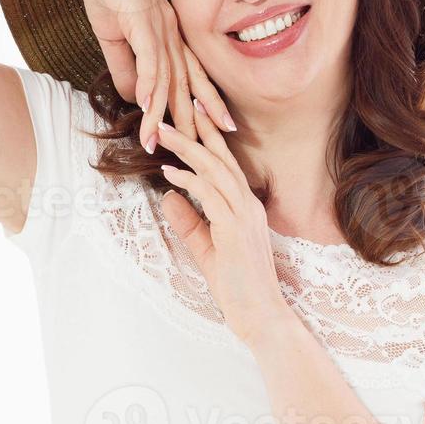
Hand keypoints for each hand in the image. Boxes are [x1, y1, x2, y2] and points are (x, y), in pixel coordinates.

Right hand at [69, 0, 236, 151]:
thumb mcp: (114, 38)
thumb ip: (126, 69)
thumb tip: (135, 99)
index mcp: (169, 35)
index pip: (191, 75)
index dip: (205, 103)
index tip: (215, 129)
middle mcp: (171, 32)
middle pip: (188, 83)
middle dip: (199, 118)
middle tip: (211, 149)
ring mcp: (160, 26)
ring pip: (167, 78)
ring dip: (163, 114)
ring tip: (161, 142)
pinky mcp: (142, 20)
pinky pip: (150, 58)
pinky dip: (150, 84)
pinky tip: (148, 107)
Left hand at [156, 97, 291, 347]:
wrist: (261, 316)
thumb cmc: (238, 288)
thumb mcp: (207, 249)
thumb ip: (190, 222)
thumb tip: (168, 196)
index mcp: (246, 208)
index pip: (226, 165)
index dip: (208, 139)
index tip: (190, 117)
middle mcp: (249, 206)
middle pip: (221, 158)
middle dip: (197, 131)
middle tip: (174, 107)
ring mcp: (245, 216)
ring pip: (215, 170)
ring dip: (187, 148)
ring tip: (163, 131)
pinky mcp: (235, 230)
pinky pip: (210, 196)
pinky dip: (190, 181)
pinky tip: (170, 172)